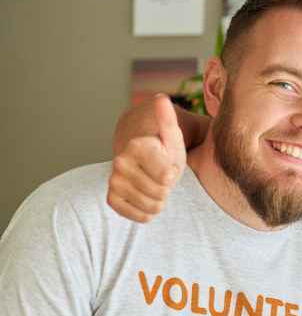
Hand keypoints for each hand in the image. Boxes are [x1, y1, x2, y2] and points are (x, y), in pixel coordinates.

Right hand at [107, 94, 185, 222]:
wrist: (142, 157)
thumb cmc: (163, 146)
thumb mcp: (172, 134)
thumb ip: (168, 119)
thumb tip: (161, 99)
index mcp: (136, 146)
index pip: (167, 176)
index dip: (175, 172)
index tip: (170, 162)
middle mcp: (120, 163)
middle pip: (161, 192)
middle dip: (169, 185)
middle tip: (164, 174)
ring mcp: (114, 181)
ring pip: (153, 206)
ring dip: (162, 198)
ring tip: (157, 183)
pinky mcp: (112, 199)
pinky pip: (139, 216)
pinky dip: (149, 211)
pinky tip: (149, 196)